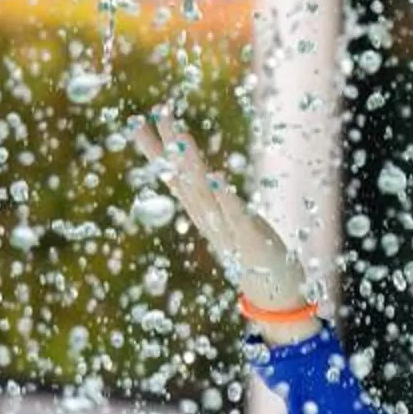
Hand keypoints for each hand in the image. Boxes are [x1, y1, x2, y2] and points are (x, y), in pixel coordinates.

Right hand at [131, 104, 320, 340]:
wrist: (276, 300)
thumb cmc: (256, 259)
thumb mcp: (232, 225)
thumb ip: (217, 204)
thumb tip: (207, 178)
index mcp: (205, 214)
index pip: (175, 177)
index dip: (157, 151)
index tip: (137, 123)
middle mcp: (210, 220)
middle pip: (185, 179)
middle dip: (171, 147)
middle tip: (158, 114)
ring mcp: (227, 230)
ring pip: (205, 193)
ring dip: (193, 164)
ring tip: (182, 134)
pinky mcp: (250, 240)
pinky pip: (235, 216)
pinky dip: (225, 197)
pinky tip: (216, 177)